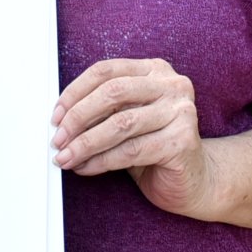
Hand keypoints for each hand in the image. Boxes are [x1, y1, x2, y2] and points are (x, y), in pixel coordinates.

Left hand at [51, 57, 215, 217]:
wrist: (195, 180)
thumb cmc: (155, 147)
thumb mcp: (126, 119)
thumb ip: (103, 110)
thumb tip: (60, 117)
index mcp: (155, 70)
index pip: (106, 71)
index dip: (75, 92)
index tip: (55, 115)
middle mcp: (172, 86)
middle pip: (112, 93)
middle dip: (78, 117)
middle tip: (58, 138)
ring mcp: (181, 112)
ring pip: (120, 124)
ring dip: (85, 143)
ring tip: (66, 157)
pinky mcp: (182, 141)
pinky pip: (131, 151)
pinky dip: (101, 161)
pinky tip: (86, 168)